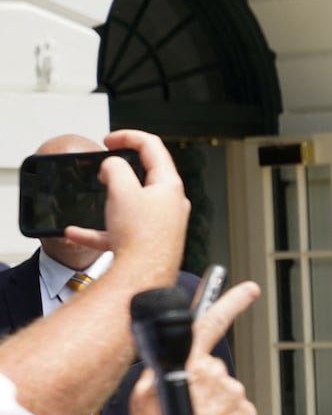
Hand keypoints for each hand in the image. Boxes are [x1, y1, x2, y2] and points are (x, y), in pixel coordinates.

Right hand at [63, 130, 188, 274]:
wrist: (144, 278)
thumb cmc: (141, 237)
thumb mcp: (121, 189)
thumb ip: (114, 167)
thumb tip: (113, 167)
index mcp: (169, 186)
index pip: (153, 147)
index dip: (128, 136)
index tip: (109, 140)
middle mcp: (171, 205)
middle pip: (145, 176)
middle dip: (120, 171)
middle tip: (104, 169)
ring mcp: (161, 225)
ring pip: (130, 206)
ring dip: (109, 203)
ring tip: (97, 201)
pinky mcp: (149, 243)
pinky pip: (120, 232)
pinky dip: (100, 232)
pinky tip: (77, 234)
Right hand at [129, 280, 260, 414]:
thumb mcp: (143, 392)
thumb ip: (162, 365)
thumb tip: (175, 350)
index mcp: (189, 363)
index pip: (212, 322)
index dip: (232, 301)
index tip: (249, 289)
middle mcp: (216, 374)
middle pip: (212, 368)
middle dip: (202, 383)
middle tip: (187, 404)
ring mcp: (235, 393)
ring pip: (224, 389)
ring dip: (213, 402)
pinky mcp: (247, 411)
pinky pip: (236, 407)